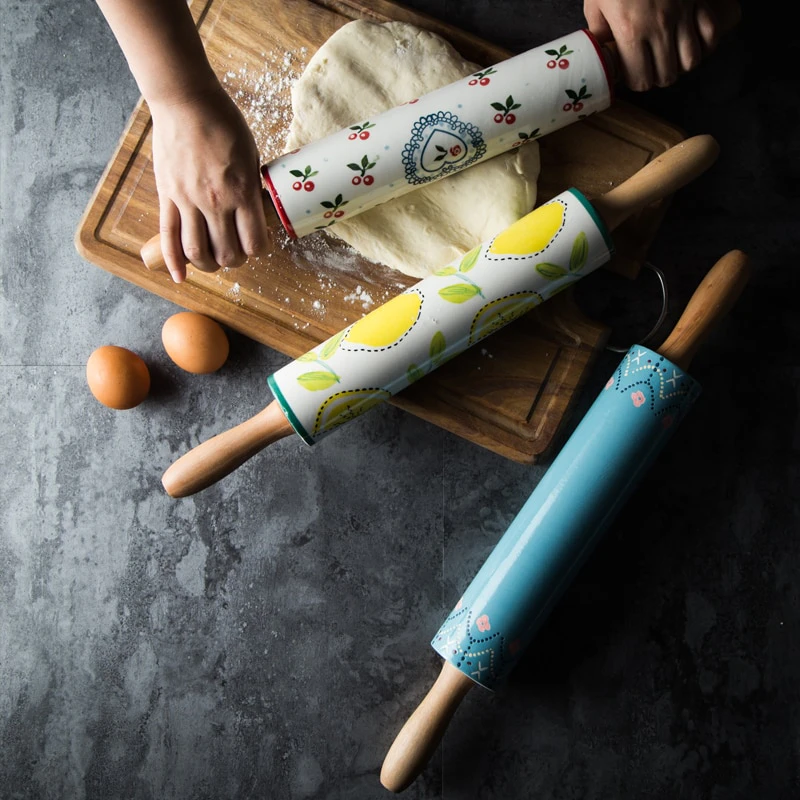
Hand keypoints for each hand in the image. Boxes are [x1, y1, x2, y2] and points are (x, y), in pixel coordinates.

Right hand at [149, 84, 267, 282]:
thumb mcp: (251, 155)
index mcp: (242, 191)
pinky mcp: (167, 196)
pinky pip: (168, 236)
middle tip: (236, 252)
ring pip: (197, 252)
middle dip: (235, 260)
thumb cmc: (223, 123)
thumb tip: (255, 211)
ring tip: (213, 261)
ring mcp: (188, 200)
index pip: (255, 243)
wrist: (186, 101)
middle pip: (227, 253)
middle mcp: (215, 201)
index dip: (259, 250)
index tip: (258, 243)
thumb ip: (250, 188)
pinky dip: (173, 262)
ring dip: (208, 264)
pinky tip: (181, 276)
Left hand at [584, 0, 722, 90]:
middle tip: (650, 69)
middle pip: (666, 75)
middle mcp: (659, 28)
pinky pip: (711, 35)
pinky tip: (692, 45)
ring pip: (690, 61)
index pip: (640, 79)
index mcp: (630, 32)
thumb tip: (603, 52)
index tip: (632, 75)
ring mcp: (682, 14)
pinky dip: (704, 46)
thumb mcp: (596, 1)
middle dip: (657, 77)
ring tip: (669, 59)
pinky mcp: (698, 1)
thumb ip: (599, 31)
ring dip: (679, 65)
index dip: (636, 82)